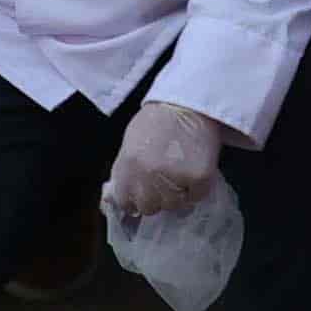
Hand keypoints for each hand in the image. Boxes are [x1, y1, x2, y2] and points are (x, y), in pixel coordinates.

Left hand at [105, 96, 230, 222]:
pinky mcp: (198, 176)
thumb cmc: (156, 122)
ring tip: (180, 170)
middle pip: (150, 207)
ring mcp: (174, 176)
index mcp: (127, 166)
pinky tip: (193, 169)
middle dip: (157, 197)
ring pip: (174, 205)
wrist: (187, 102)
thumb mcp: (129, 145)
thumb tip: (111, 200)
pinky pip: (197, 196)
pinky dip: (197, 188)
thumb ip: (123, 173)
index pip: (125, 203)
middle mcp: (148, 174)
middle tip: (166, 179)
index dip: (135, 200)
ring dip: (178, 193)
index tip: (143, 194)